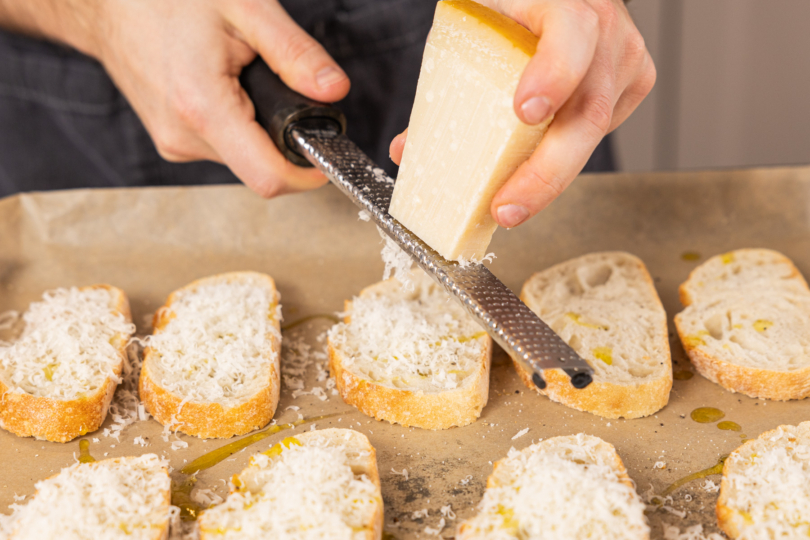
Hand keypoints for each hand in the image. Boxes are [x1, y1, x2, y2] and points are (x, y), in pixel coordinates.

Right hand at [55, 0, 349, 196]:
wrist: (107, 2)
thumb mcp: (245, 8)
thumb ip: (294, 52)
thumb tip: (333, 91)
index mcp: (203, 108)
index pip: (268, 178)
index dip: (307, 174)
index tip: (327, 156)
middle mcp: (184, 137)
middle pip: (260, 168)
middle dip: (283, 138)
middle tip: (279, 88)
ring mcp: (174, 144)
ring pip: (242, 159)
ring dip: (258, 129)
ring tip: (242, 79)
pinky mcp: (171, 142)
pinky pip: (222, 147)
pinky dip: (236, 125)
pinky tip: (223, 88)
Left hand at [390, 0, 654, 227]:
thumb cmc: (513, 6)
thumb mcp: (475, 23)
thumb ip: (448, 76)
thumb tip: (405, 151)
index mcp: (564, 3)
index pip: (571, 34)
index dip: (553, 75)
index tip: (525, 113)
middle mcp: (605, 32)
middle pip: (589, 111)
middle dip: (544, 172)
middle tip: (506, 207)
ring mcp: (624, 61)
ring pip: (593, 133)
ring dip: (547, 179)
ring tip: (509, 208)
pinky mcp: (631, 86)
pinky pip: (597, 135)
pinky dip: (559, 161)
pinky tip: (532, 179)